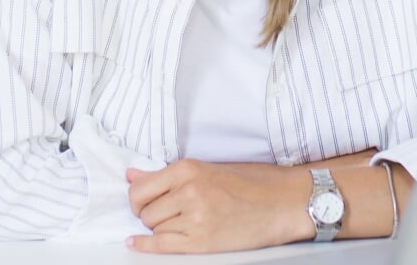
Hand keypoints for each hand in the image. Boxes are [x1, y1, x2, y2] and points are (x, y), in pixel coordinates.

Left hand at [124, 160, 311, 252]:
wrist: (285, 203)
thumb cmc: (253, 183)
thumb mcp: (209, 169)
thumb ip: (166, 175)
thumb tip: (131, 175)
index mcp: (189, 169)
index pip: (140, 187)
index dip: (138, 197)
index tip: (143, 201)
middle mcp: (189, 191)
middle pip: (145, 211)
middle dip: (150, 214)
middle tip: (165, 214)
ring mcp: (196, 218)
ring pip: (153, 229)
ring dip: (160, 229)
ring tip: (181, 223)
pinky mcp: (203, 242)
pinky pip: (162, 246)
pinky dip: (146, 247)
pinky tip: (135, 244)